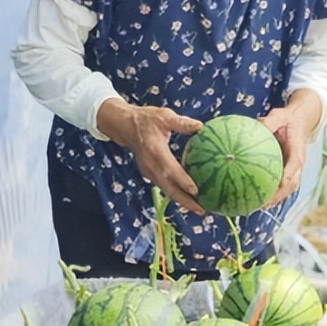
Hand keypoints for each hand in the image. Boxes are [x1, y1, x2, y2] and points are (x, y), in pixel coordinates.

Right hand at [96, 98, 204, 213]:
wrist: (125, 127)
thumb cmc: (146, 120)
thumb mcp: (164, 116)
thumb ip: (181, 123)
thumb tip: (200, 126)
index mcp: (155, 151)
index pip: (170, 169)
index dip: (182, 180)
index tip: (196, 190)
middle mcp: (150, 165)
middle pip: (168, 187)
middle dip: (184, 200)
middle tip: (201, 210)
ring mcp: (148, 171)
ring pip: (166, 189)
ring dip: (181, 200)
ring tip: (198, 208)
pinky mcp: (149, 174)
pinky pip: (164, 186)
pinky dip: (175, 194)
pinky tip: (188, 198)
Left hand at [261, 90, 322, 206]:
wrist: (300, 120)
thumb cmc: (288, 118)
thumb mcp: (279, 116)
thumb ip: (269, 122)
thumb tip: (255, 126)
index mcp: (298, 151)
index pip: (294, 166)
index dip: (287, 176)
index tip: (278, 185)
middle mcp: (298, 163)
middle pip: (292, 183)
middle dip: (279, 195)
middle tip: (264, 203)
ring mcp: (295, 169)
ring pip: (289, 187)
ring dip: (277, 198)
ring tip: (260, 206)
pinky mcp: (290, 170)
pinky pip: (283, 184)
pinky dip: (274, 193)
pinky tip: (259, 199)